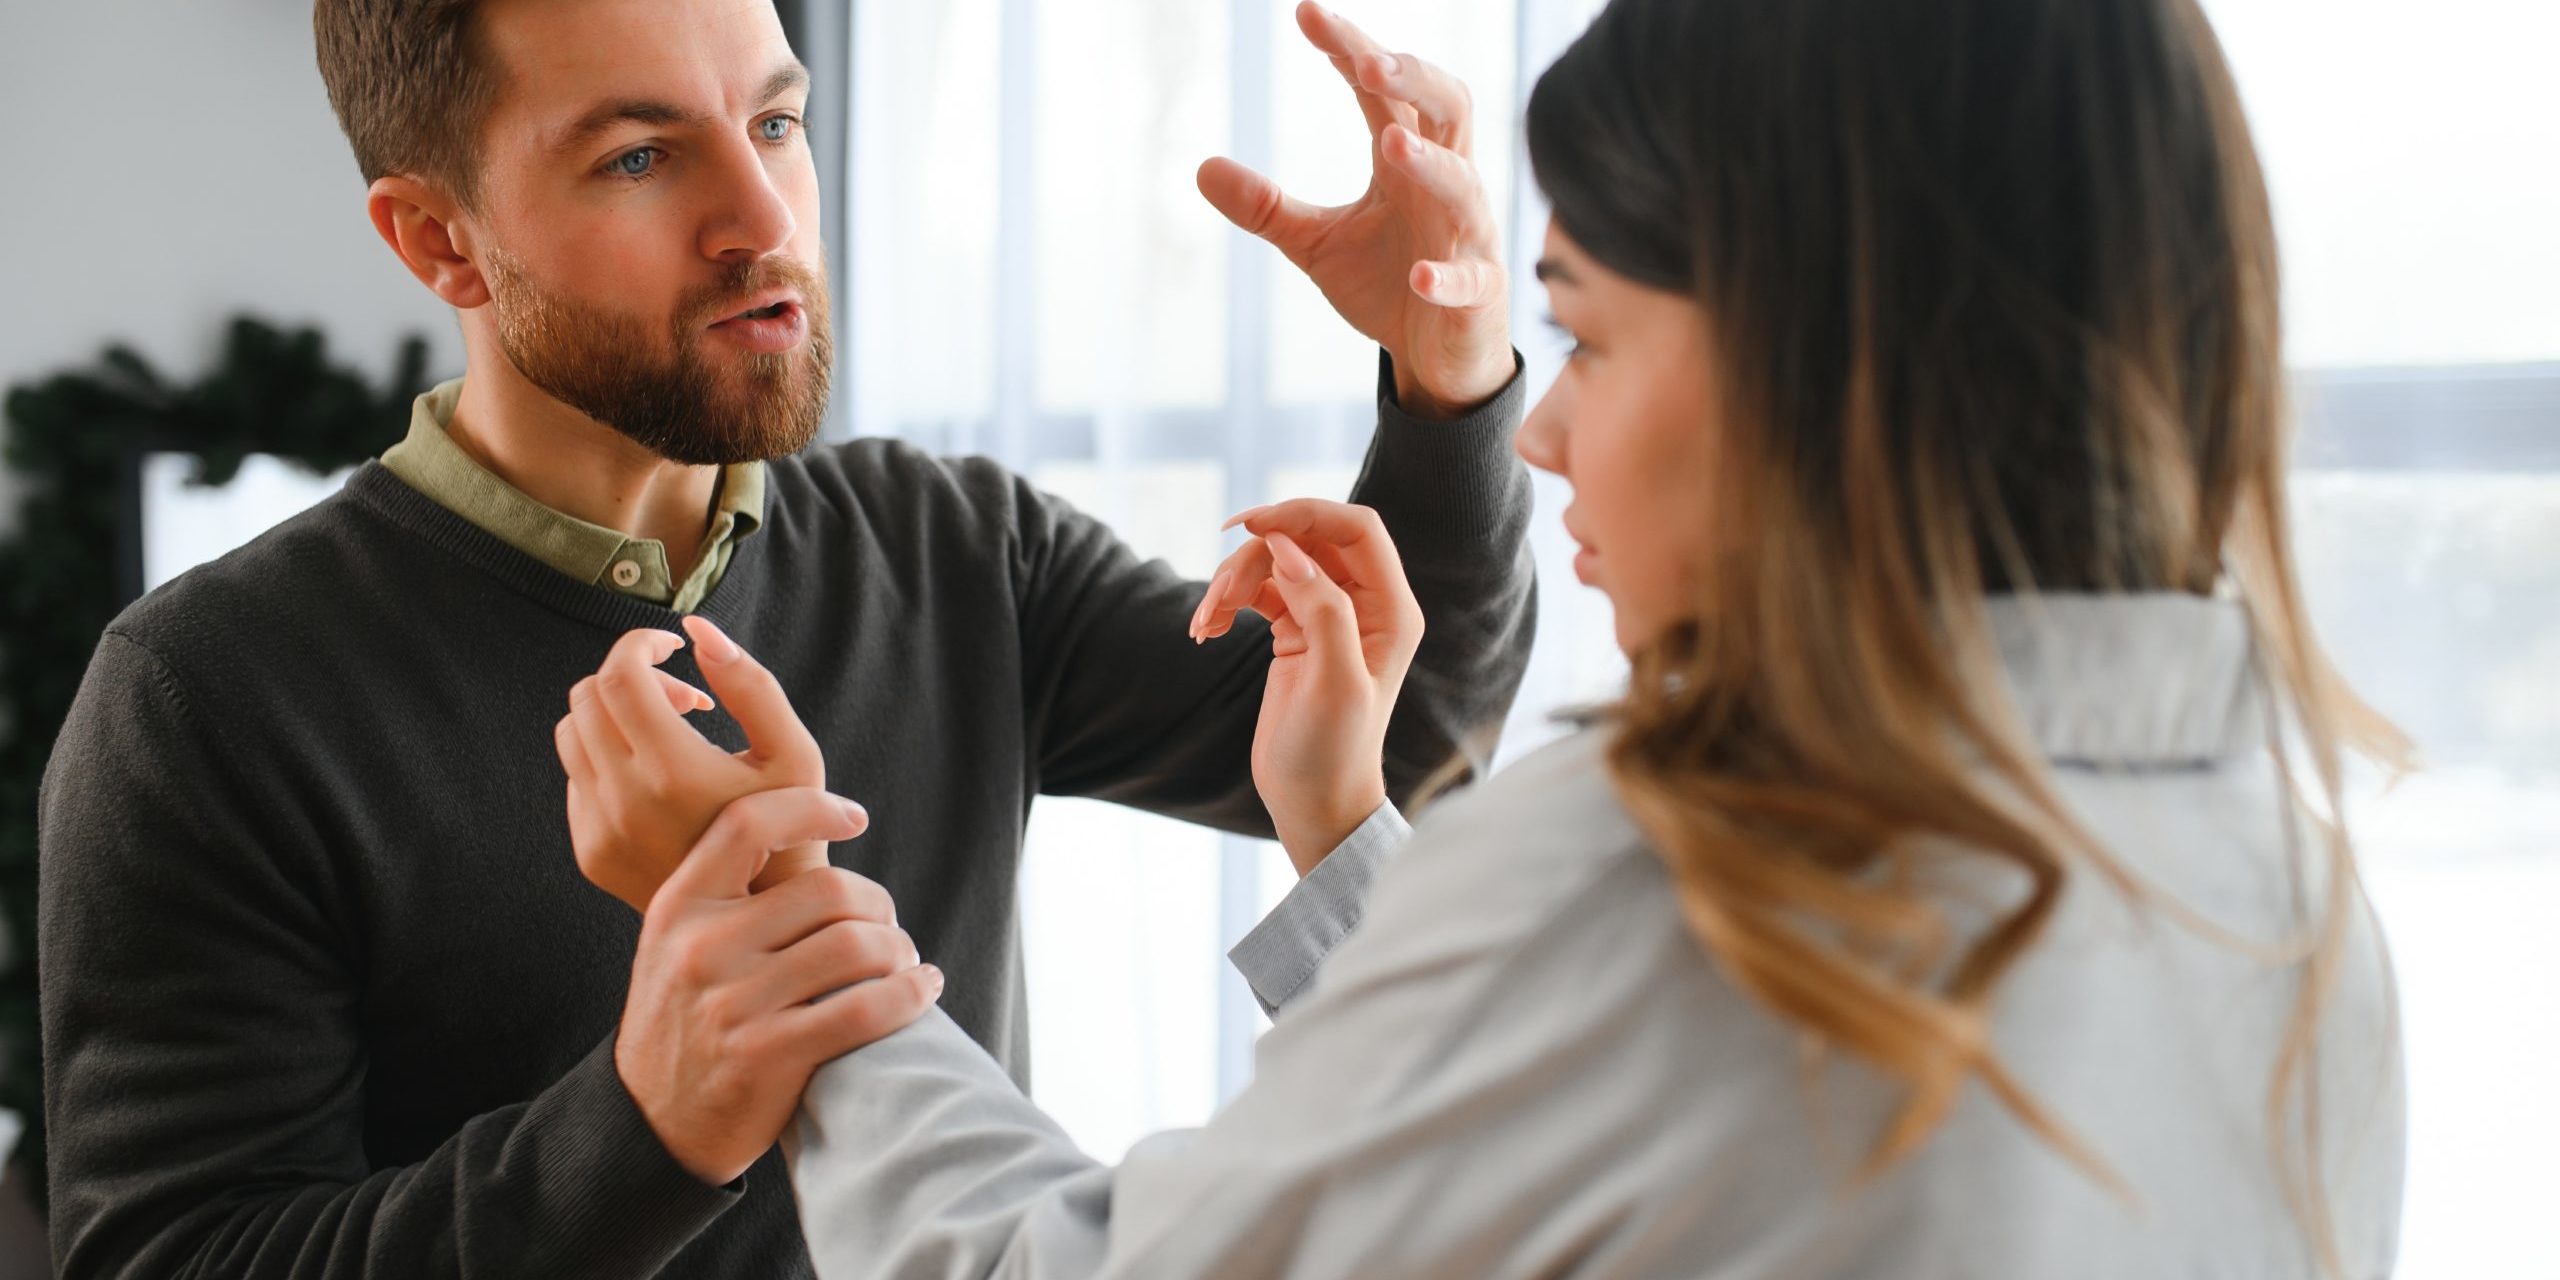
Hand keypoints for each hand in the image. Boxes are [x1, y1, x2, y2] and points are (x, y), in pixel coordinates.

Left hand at [555, 617, 834, 911]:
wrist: (763, 919)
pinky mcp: (590, 851)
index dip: (642, 644)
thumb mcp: (793, 752)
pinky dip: (607, 757)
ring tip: (667, 733)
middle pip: (588, 696)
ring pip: (572, 732)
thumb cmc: (791, 829)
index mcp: (674, 771)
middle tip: (682, 698)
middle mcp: (625, 802)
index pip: (621, 675)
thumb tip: (697, 630)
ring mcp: (600, 830)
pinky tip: (656, 777)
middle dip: (631, 677)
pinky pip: (575, 777)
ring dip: (614, 715)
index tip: (673, 648)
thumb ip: (750, 683)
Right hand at [615, 786, 942, 1185]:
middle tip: (888, 928)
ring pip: (855, 947)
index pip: (748, 824)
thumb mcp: (679, 945)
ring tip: (904, 964)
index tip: (855, 819)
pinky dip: (909, 995)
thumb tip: (819, 836)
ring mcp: (733, 1005)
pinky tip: (921, 991)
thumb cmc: (687, 1021)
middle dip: (877, 905)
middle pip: (828, 890)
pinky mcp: (767, 1056)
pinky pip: (865, 1010)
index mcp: (679, 907)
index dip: (811, 807)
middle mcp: (701, 948)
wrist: (649, 1122)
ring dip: (899, 952)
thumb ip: (732, 897)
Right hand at [1190, 498, 1421, 872]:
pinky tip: (1206, 630)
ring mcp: (1328, 615)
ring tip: (1205, 624)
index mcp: (1390, 610)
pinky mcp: (1295, 631)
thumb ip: (1322, 609)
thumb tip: (1291, 551)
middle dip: (1257, 555)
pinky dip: (1228, 601)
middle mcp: (1365, 605)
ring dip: (1233, 581)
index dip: (1305, 514)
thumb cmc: (1332, 752)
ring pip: (1276, 562)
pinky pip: (1258, 591)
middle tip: (1219, 594)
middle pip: (1308, 539)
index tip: (1251, 526)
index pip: (1356, 527)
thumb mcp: (1334, 683)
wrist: (1314, 803)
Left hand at [1197, 2, 1511, 418]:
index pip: (1384, 92)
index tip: (1306, 14)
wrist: (1437, 360)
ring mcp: (1468, 237)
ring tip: (1389, 144)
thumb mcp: (1316, 243)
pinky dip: (1445, 276)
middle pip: (1447, 108)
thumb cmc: (1387, 285)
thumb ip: (1267, 207)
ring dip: (1428, 163)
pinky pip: (1469, 279)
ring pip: (1464, 184)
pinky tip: (1417, 275)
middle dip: (1411, 78)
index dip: (1351, 50)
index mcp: (1408, 162)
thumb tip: (1201, 167)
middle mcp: (1447, 185)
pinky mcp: (1479, 293)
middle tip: (1364, 61)